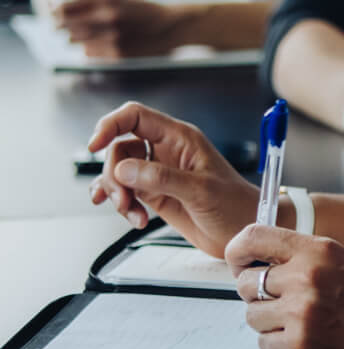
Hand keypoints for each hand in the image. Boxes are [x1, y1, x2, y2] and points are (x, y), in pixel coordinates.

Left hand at [55, 0, 183, 58]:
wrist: (173, 26)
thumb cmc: (143, 10)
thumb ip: (90, 3)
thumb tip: (59, 12)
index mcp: (107, 0)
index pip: (66, 8)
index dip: (56, 12)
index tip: (53, 14)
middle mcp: (108, 19)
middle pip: (68, 26)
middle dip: (64, 27)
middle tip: (63, 26)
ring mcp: (114, 39)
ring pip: (78, 42)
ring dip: (78, 38)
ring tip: (90, 33)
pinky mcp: (118, 54)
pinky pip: (90, 53)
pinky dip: (91, 49)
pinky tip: (103, 42)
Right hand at [88, 102, 256, 251]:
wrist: (246, 232)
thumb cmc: (236, 205)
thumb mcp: (200, 191)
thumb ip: (161, 178)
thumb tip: (124, 170)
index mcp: (180, 138)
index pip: (135, 116)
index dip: (110, 125)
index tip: (94, 144)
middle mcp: (166, 151)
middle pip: (120, 147)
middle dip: (113, 174)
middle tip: (124, 198)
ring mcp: (159, 173)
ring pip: (119, 171)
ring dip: (116, 193)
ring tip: (131, 212)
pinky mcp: (155, 194)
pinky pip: (125, 191)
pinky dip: (120, 204)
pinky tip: (130, 216)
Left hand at [228, 224, 343, 348]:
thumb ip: (305, 259)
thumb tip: (259, 262)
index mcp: (320, 250)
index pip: (253, 237)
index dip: (239, 252)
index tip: (240, 263)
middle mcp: (308, 277)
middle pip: (246, 282)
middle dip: (260, 296)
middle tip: (288, 306)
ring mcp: (302, 313)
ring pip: (252, 316)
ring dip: (272, 324)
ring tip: (308, 327)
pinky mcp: (299, 347)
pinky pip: (265, 344)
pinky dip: (282, 348)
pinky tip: (313, 344)